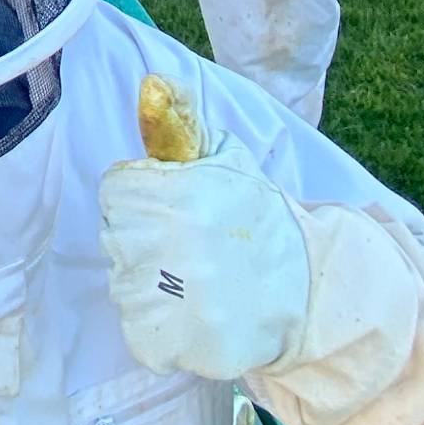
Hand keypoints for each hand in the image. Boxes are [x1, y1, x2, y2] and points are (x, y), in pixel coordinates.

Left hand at [98, 135, 310, 380]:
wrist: (308, 293)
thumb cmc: (258, 221)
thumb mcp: (228, 161)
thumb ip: (185, 122)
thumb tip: (153, 81)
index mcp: (175, 194)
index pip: (115, 192)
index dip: (142, 199)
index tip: (174, 210)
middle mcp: (165, 243)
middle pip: (115, 238)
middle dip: (145, 242)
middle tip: (193, 250)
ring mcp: (167, 298)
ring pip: (124, 287)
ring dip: (152, 288)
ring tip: (199, 285)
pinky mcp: (171, 343)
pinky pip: (139, 333)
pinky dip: (161, 331)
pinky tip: (196, 317)